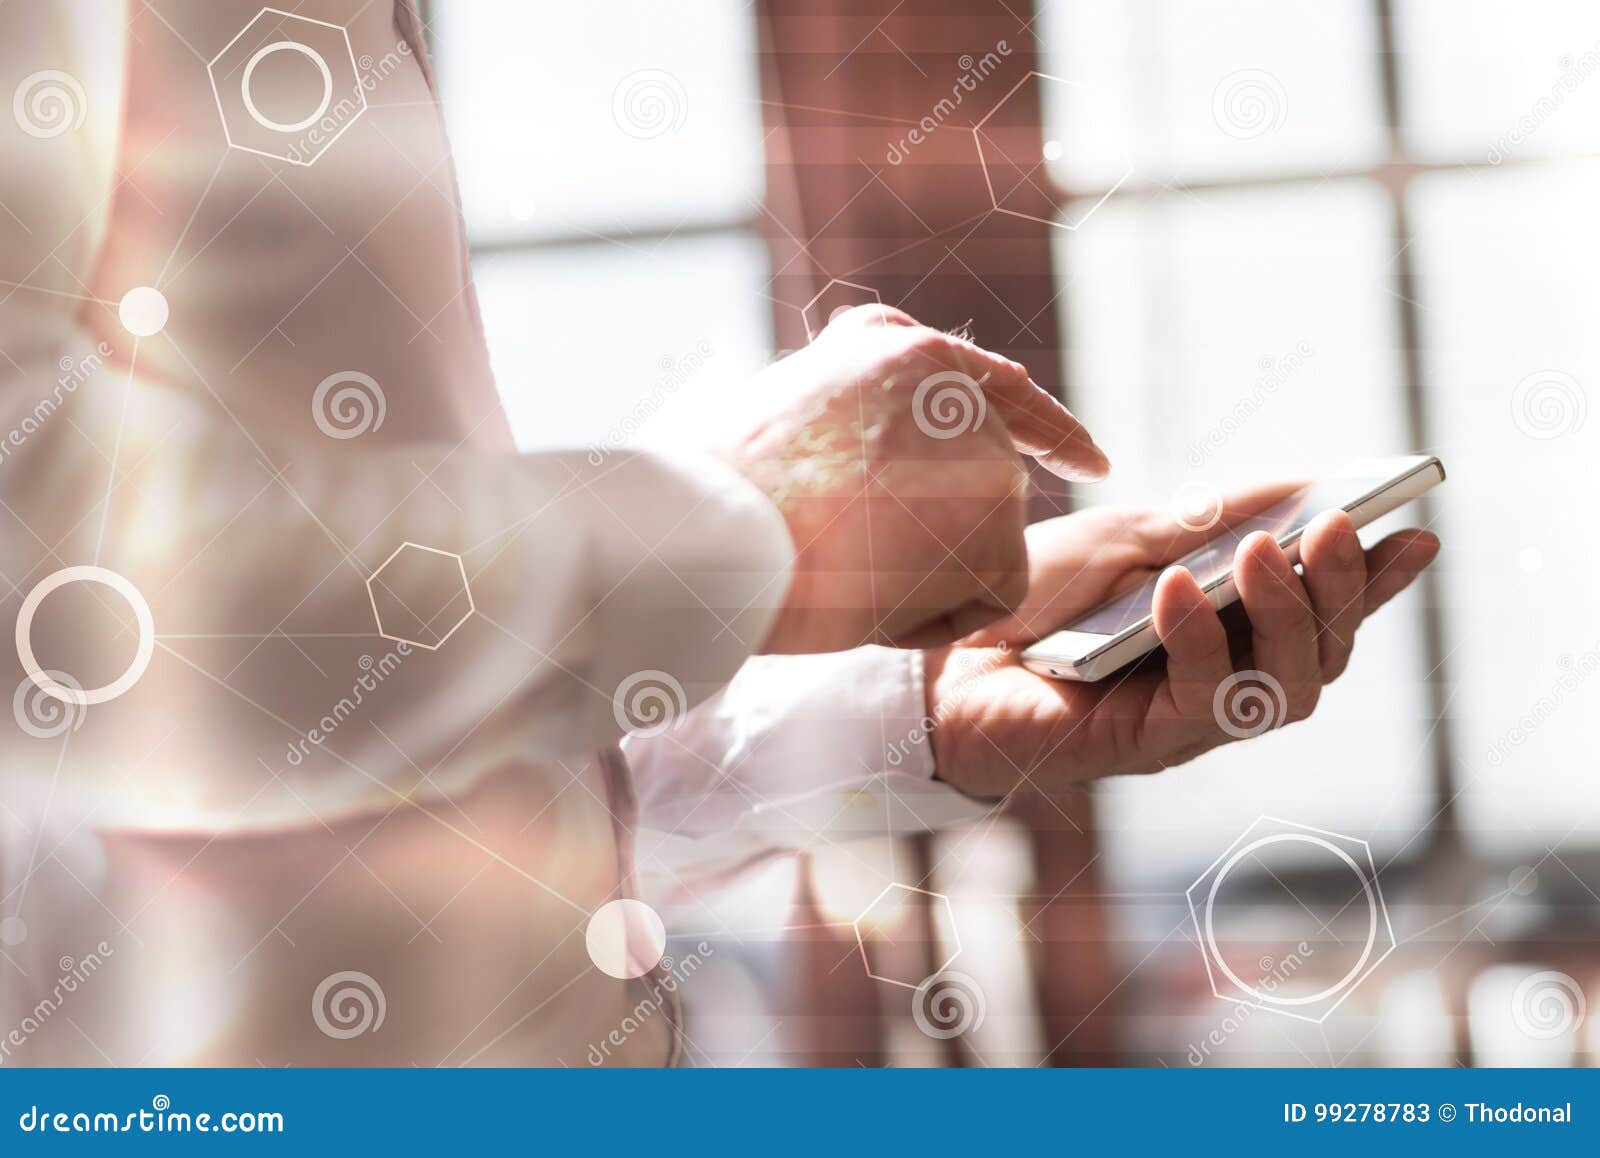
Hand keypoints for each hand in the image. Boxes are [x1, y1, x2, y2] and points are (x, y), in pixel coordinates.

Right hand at [727, 305, 1108, 654]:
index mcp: (900, 350)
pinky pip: (987, 599)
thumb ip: (865, 412)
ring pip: (979, 547)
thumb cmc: (723, 494)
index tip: (1091, 458)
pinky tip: (871, 596)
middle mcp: (954, 387)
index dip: (1045, 428)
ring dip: (919, 576)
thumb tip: (909, 454)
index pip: (996, 387)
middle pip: (983, 486)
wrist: (716, 534)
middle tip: (848, 553)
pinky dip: (934, 619)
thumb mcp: (791, 409)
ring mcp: (983, 452)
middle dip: (941, 535)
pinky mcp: (997, 522)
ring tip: (839, 564)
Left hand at [922, 486, 1439, 797]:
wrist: (939, 656)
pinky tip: (1180, 590)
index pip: (1321, 608)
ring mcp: (1188, 719)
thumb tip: (1297, 487)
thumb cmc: (1033, 599)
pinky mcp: (1143, 745)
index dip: (1375, 580)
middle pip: (1320, 654)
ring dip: (1284, 617)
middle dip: (1340, 591)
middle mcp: (1225, 680)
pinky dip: (1198, 641)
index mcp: (1231, 629)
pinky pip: (1200, 703)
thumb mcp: (1122, 538)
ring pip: (1283, 690)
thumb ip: (1204, 521)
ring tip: (1264, 553)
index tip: (1417, 532)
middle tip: (1338, 529)